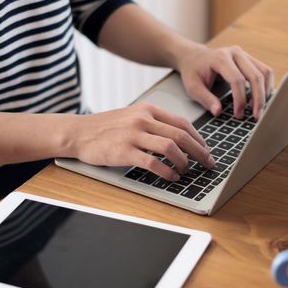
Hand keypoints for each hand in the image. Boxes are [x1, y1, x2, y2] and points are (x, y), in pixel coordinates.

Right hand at [65, 103, 214, 180]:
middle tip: (208, 163)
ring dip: (184, 162)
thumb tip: (180, 140)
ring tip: (187, 171)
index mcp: (148, 110)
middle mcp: (143, 120)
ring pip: (170, 148)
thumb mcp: (132, 116)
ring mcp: (134, 135)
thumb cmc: (106, 127)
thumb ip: (154, 123)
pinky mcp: (124, 151)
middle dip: (199, 151)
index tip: (206, 150)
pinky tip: (171, 177)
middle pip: (181, 136)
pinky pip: (153, 163)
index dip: (199, 138)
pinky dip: (167, 171)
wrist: (79, 132)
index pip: (182, 123)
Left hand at [176, 44, 274, 119]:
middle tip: (256, 116)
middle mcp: (235, 53)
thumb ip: (205, 99)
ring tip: (258, 109)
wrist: (194, 57)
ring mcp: (244, 54)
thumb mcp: (193, 87)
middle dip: (258, 98)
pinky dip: (266, 86)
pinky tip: (260, 99)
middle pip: (255, 76)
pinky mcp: (249, 59)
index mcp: (220, 58)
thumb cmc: (193, 72)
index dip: (240, 99)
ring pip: (264, 72)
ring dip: (265, 92)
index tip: (238, 114)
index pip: (237, 80)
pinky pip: (265, 71)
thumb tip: (218, 111)